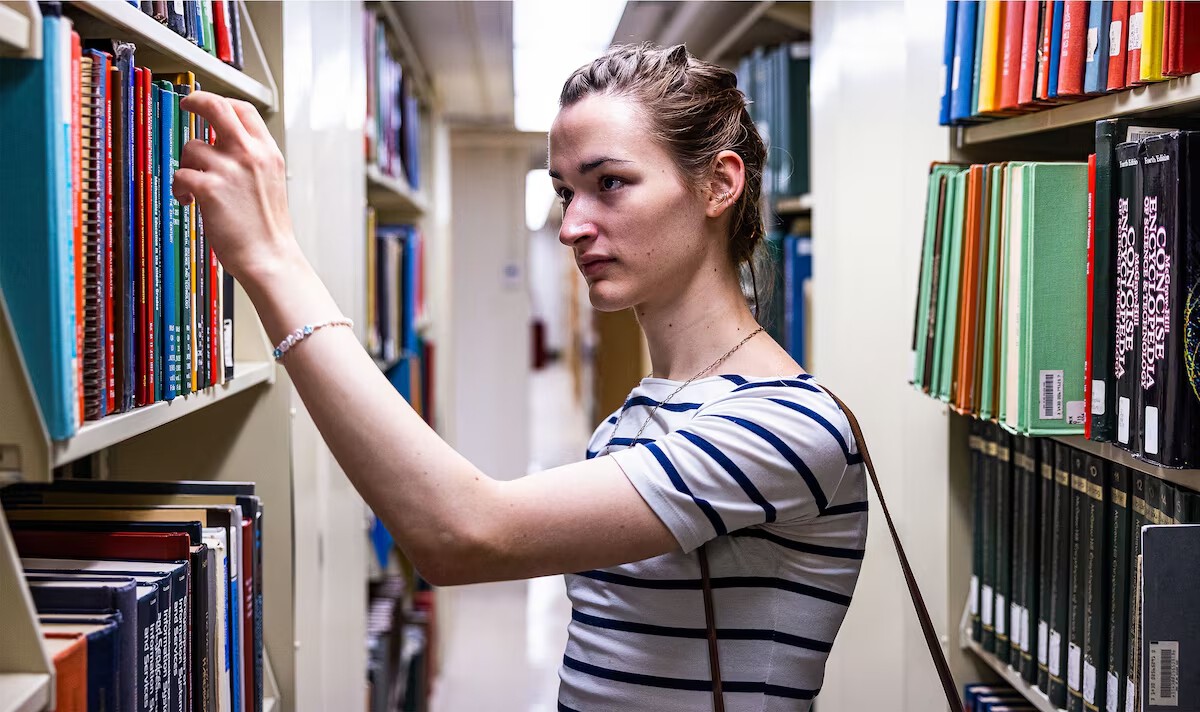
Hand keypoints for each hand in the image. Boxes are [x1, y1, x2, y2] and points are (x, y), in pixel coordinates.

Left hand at [173, 91, 299, 289]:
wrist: (269, 256)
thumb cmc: (267, 226)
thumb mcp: (271, 181)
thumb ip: (251, 159)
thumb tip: (222, 144)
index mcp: (267, 152)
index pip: (243, 109)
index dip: (222, 102)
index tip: (208, 107)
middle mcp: (250, 155)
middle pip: (216, 107)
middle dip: (196, 101)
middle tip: (186, 105)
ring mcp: (229, 170)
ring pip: (191, 147)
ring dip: (187, 165)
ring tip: (193, 186)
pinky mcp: (210, 189)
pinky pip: (180, 175)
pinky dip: (180, 188)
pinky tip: (190, 201)